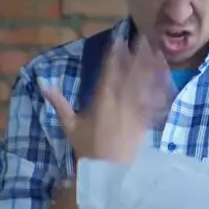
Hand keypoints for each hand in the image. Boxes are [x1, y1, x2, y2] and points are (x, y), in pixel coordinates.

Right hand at [41, 34, 172, 163]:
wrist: (108, 171)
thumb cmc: (88, 149)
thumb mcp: (70, 125)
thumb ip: (59, 103)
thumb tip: (43, 83)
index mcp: (101, 100)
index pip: (108, 72)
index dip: (114, 54)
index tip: (118, 40)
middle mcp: (120, 102)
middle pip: (130, 73)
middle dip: (137, 55)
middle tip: (143, 38)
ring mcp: (135, 111)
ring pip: (145, 84)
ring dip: (151, 66)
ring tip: (157, 51)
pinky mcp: (146, 121)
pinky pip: (155, 101)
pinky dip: (161, 87)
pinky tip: (166, 76)